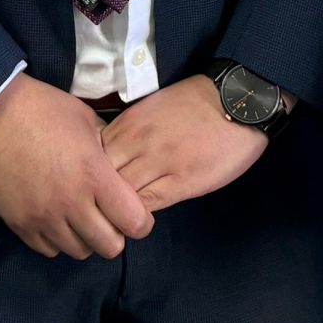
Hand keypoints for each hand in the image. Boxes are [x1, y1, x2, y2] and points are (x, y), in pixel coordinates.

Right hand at [0, 73, 153, 258]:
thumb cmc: (41, 108)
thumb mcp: (85, 119)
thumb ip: (107, 148)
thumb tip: (118, 166)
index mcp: (94, 174)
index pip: (134, 221)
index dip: (140, 221)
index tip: (133, 212)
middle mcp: (72, 202)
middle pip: (109, 247)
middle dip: (115, 234)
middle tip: (107, 217)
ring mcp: (43, 216)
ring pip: (79, 251)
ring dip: (84, 237)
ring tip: (79, 216)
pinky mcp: (19, 223)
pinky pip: (48, 249)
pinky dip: (56, 239)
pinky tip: (55, 218)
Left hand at [100, 75, 269, 213]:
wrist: (236, 101)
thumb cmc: (195, 103)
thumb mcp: (152, 109)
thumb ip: (128, 132)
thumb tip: (108, 159)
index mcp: (128, 122)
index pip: (90, 156)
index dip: (86, 175)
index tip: (88, 189)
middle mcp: (137, 141)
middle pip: (99, 177)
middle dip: (93, 195)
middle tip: (95, 211)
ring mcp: (159, 161)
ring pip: (120, 194)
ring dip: (114, 210)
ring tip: (113, 221)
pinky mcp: (182, 181)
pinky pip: (147, 204)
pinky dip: (136, 215)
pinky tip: (136, 220)